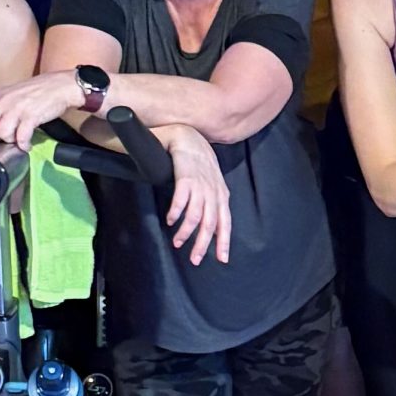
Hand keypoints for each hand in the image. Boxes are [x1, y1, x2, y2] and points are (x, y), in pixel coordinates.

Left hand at [0, 72, 83, 150]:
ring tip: (18, 139)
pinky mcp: (30, 116)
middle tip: (3, 140)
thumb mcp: (12, 95)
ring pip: (2, 133)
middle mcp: (3, 101)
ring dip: (10, 141)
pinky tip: (27, 144)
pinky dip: (23, 145)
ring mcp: (16, 108)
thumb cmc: (37, 92)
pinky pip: (20, 137)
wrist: (60, 86)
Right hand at [159, 124, 232, 265]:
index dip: (224, 241)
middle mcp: (213, 191)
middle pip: (211, 224)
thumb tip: (211, 225)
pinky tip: (171, 221)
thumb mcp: (211, 183)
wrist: (187, 136)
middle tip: (195, 259)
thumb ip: (212, 202)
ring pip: (196, 216)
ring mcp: (200, 184)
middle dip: (203, 244)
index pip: (225, 222)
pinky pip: (182, 200)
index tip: (222, 259)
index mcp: (221, 194)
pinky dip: (176, 213)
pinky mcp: (186, 176)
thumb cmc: (198, 161)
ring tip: (177, 243)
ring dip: (186, 232)